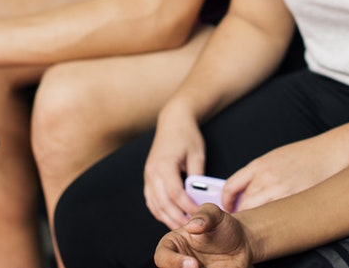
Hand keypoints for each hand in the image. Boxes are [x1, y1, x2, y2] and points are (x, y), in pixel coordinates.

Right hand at [145, 106, 207, 228]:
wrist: (173, 121)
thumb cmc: (187, 136)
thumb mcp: (197, 154)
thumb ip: (197, 176)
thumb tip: (200, 198)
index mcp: (164, 165)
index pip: (175, 193)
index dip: (187, 207)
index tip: (199, 215)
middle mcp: (152, 172)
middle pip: (162, 203)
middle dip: (177, 218)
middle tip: (191, 227)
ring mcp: (148, 176)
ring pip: (155, 204)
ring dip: (167, 218)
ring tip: (182, 227)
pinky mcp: (148, 178)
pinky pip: (151, 200)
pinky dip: (160, 211)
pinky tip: (170, 218)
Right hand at [154, 204, 254, 267]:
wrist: (242, 243)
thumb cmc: (224, 227)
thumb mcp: (215, 214)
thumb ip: (205, 216)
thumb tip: (192, 226)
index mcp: (173, 244)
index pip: (162, 256)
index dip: (173, 262)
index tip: (194, 264)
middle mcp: (178, 262)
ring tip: (212, 267)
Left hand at [224, 137, 346, 212]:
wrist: (330, 153)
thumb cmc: (305, 155)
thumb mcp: (274, 158)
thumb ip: (257, 173)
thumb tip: (244, 191)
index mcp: (258, 165)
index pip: (230, 186)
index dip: (226, 200)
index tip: (228, 206)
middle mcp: (266, 179)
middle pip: (243, 205)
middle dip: (241, 214)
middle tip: (243, 219)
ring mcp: (281, 192)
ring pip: (258, 214)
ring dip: (256, 220)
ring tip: (260, 221)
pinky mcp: (294, 201)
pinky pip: (276, 217)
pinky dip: (273, 221)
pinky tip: (277, 221)